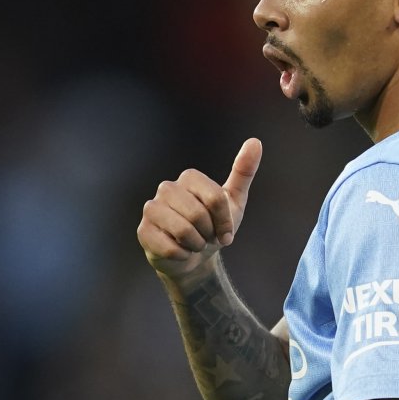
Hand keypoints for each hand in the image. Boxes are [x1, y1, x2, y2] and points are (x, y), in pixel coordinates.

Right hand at [137, 138, 262, 283]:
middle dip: (209, 234)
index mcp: (189, 178)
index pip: (216, 198)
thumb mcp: (235, 201)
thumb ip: (244, 171)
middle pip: (198, 215)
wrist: (195, 257)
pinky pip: (170, 248)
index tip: (226, 232)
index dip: (225, 221)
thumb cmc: (215, 226)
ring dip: (196, 245)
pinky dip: (183, 256)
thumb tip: (255, 142)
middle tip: (206, 237)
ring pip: (183, 231)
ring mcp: (151, 208)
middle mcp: (167, 188)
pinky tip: (180, 252)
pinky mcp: (143, 231)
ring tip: (194, 243)